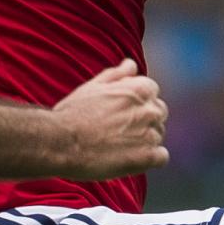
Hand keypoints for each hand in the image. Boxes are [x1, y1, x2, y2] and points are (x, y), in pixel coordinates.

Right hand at [53, 59, 168, 177]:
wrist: (61, 142)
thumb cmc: (73, 114)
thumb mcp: (93, 87)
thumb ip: (116, 75)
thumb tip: (131, 65)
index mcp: (139, 88)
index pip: (152, 92)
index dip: (137, 102)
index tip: (121, 113)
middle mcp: (149, 109)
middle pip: (159, 113)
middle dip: (144, 120)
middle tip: (119, 131)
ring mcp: (149, 133)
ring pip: (158, 135)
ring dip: (144, 140)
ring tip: (119, 146)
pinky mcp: (146, 157)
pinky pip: (162, 157)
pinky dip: (150, 159)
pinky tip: (132, 159)